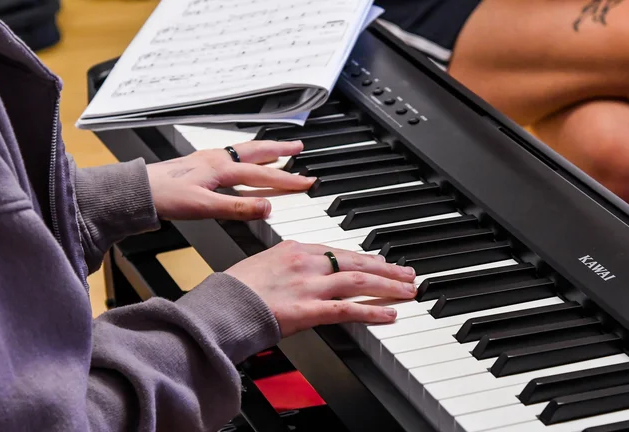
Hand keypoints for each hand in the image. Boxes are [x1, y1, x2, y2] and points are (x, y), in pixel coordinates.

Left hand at [146, 140, 314, 220]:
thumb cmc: (165, 197)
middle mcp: (218, 159)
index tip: (308, 182)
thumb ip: (238, 207)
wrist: (137, 190)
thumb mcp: (205, 207)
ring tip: (280, 149)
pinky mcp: (200, 164)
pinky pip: (232, 156)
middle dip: (280, 150)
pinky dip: (247, 155)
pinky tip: (245, 161)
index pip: (263, 174)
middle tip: (300, 147)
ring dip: (265, 150)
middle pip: (256, 152)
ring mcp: (208, 159)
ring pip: (244, 151)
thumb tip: (267, 207)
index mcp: (222, 168)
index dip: (287, 179)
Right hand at [225, 240, 416, 336]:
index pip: (339, 251)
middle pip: (356, 261)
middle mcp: (306, 262)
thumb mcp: (261, 266)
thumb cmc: (233, 291)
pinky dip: (373, 311)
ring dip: (388, 286)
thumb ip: (286, 267)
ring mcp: (309, 285)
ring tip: (408, 290)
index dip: (365, 257)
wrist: (219, 308)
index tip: (380, 262)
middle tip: (407, 273)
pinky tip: (390, 314)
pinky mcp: (309, 309)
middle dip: (386, 269)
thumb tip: (300, 275)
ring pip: (359, 280)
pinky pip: (349, 309)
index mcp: (294, 249)